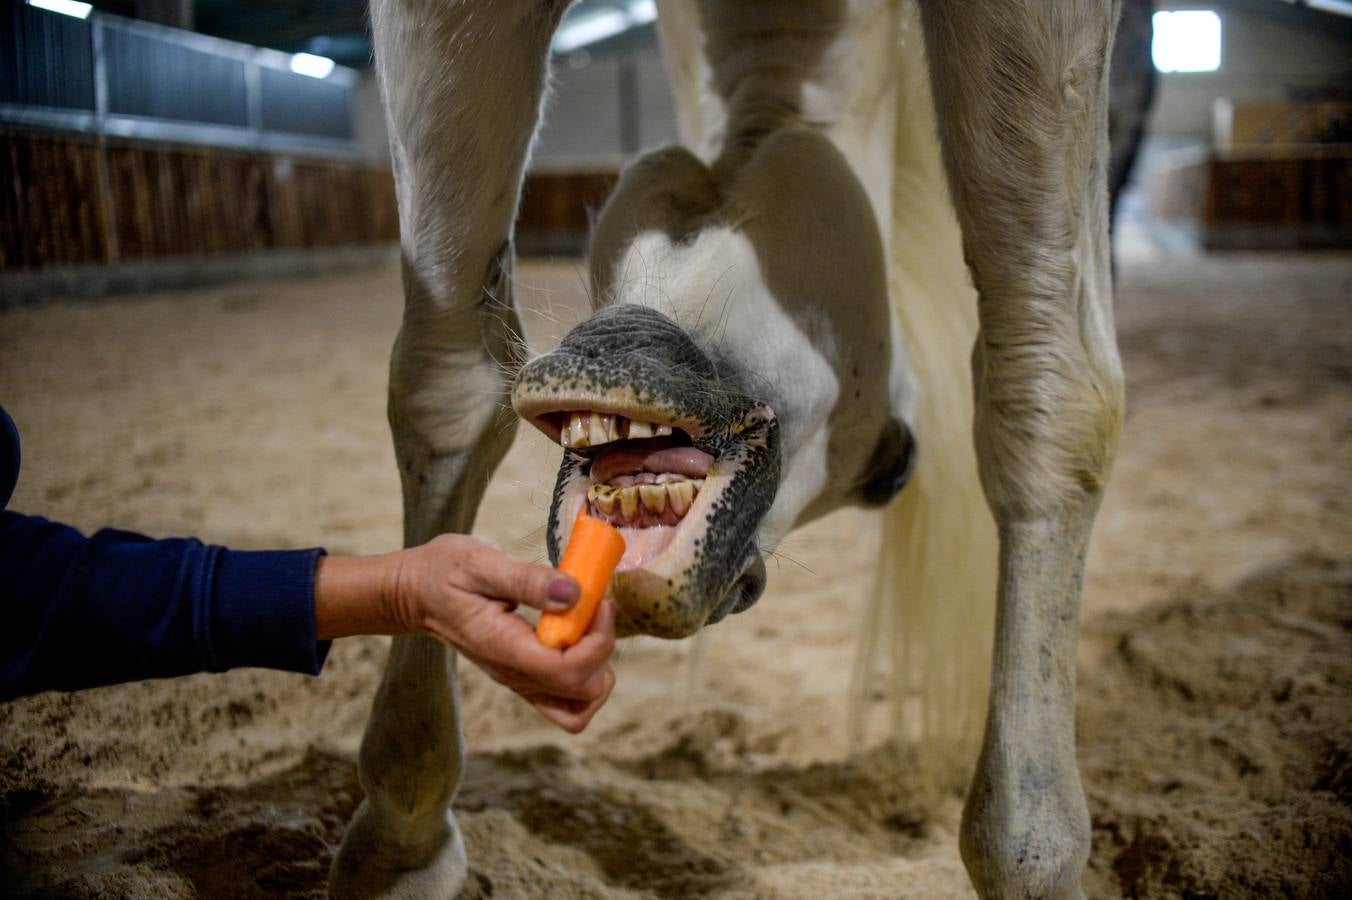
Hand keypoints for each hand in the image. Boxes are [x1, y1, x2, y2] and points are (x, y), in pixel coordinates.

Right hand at [315, 536, 616, 732]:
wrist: (414, 594)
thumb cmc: (443, 573)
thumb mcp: (481, 564)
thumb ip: (527, 580)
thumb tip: (574, 594)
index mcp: (506, 650)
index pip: (569, 671)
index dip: (598, 639)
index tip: (597, 599)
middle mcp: (515, 675)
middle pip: (583, 693)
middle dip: (603, 649)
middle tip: (593, 606)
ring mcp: (520, 681)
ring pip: (578, 707)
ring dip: (597, 668)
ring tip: (585, 623)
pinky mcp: (524, 676)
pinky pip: (565, 698)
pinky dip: (584, 672)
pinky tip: (575, 633)